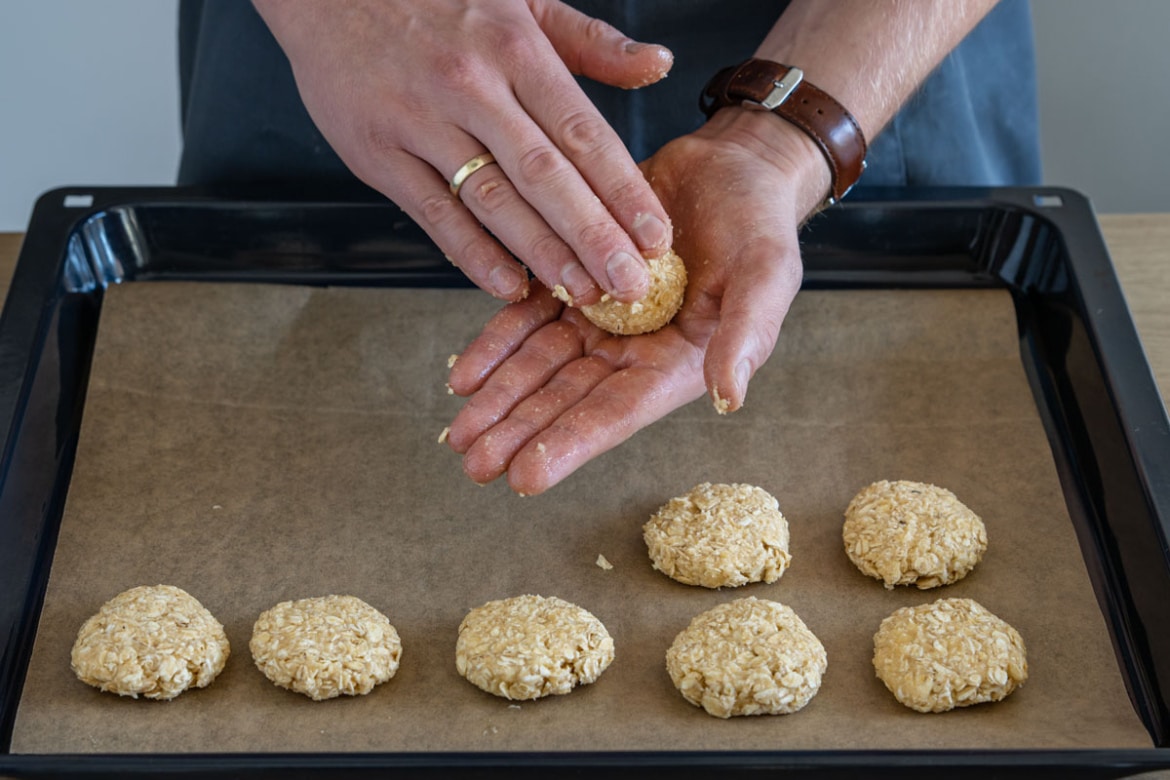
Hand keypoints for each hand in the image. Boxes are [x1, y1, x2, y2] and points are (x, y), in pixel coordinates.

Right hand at [253, 0, 673, 303]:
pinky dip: (472, 253)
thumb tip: (659, 64)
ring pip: (493, 199)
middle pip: (546, 175)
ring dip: (542, 253)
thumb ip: (591, 41)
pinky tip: (508, 283)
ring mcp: (421, 121)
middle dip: (594, 237)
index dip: (624, 191)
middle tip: (631, 286)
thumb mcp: (522, 0)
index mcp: (516, 48)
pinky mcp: (377, 152)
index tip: (657, 237)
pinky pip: (433, 213)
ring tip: (582, 294)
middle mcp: (472, 86)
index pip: (583, 133)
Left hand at [445, 109, 831, 493]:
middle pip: (566, 398)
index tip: (526, 476)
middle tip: (475, 464)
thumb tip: (727, 397)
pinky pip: (526, 316)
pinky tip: (462, 376)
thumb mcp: (767, 275)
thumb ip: (747, 334)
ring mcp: (597, 317)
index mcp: (675, 362)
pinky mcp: (571, 277)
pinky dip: (496, 344)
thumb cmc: (759, 225)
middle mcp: (631, 349)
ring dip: (499, 398)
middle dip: (519, 432)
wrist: (730, 167)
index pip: (617, 411)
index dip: (571, 443)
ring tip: (459, 433)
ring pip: (538, 364)